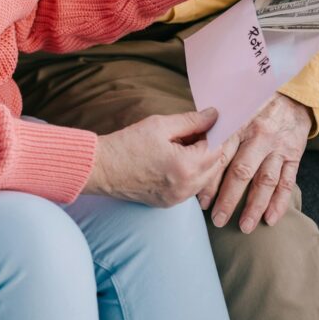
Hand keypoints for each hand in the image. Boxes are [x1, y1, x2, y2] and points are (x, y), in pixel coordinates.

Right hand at [83, 108, 226, 206]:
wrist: (101, 168)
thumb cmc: (128, 144)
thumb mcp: (160, 125)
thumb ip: (191, 121)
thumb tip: (213, 116)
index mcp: (186, 167)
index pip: (217, 149)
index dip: (215, 133)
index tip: (209, 121)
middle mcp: (186, 188)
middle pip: (214, 166)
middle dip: (210, 147)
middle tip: (194, 131)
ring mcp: (177, 199)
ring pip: (204, 179)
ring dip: (201, 161)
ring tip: (182, 144)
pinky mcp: (169, 203)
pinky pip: (190, 188)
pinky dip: (190, 173)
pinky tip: (174, 159)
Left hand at [198, 94, 310, 230]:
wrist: (293, 95)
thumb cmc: (255, 103)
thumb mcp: (234, 107)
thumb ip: (217, 126)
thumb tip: (191, 143)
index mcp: (239, 124)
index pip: (221, 156)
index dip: (210, 180)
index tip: (201, 200)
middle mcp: (258, 136)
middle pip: (241, 172)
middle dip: (229, 199)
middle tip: (218, 220)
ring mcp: (277, 147)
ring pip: (265, 181)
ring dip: (254, 206)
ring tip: (244, 227)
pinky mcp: (293, 155)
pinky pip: (287, 182)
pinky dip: (280, 202)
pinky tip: (271, 219)